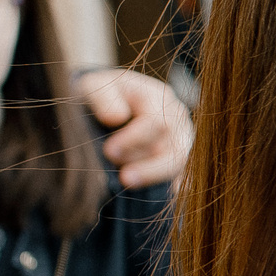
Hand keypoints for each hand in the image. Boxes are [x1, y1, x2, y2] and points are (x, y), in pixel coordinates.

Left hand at [77, 67, 191, 188]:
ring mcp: (181, 139)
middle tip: (121, 175)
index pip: (158, 123)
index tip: (109, 152)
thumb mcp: (93, 86)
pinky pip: (178, 176)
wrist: (106, 102)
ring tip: (127, 182)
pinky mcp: (177, 159)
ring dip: (152, 176)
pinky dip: (162, 184)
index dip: (134, 140)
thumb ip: (103, 97)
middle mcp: (177, 118)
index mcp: (159, 97)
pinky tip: (144, 190)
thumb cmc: (99, 95)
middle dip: (147, 164)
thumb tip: (116, 118)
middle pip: (173, 148)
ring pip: (177, 164)